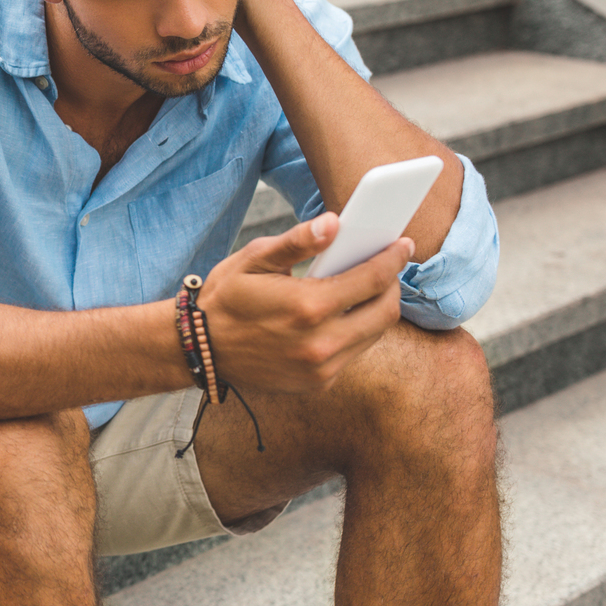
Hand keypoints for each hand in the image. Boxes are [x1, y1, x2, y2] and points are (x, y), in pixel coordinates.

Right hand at [197, 213, 411, 394]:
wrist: (201, 349)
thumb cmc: (227, 297)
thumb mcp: (255, 259)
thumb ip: (298, 241)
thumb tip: (334, 223)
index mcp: (307, 307)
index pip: (372, 280)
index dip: (393, 259)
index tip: (403, 246)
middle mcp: (320, 343)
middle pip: (384, 312)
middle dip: (392, 286)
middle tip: (388, 268)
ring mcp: (321, 368)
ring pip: (373, 335)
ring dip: (377, 310)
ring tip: (368, 289)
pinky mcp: (318, 382)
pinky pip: (353, 353)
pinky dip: (356, 331)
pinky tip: (343, 315)